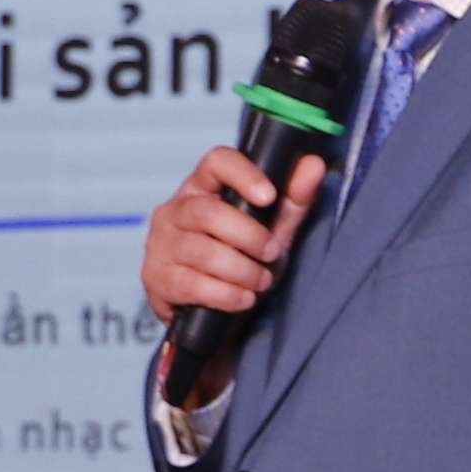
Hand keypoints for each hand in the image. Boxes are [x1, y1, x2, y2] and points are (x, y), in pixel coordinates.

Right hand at [138, 142, 323, 336]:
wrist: (212, 309)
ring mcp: (160, 244)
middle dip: (249, 236)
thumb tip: (314, 165)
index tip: (269, 196)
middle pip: (209, 212)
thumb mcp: (272, 229)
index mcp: (202, 187)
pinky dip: (225, 294)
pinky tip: (243, 299)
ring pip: (202, 251)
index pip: (216, 162)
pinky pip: (190, 284)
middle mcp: (174, 210)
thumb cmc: (241, 258)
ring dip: (241, 270)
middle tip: (272, 254)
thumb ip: (293, 200)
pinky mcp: (156, 278)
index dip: (243, 174)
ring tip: (260, 281)